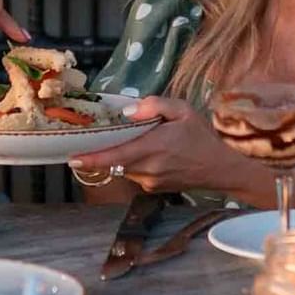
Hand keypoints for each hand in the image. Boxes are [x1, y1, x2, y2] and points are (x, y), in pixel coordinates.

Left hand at [69, 97, 251, 194]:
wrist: (222, 168)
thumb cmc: (203, 137)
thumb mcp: (183, 110)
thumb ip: (155, 105)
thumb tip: (128, 112)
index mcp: (153, 147)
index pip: (115, 156)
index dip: (92, 158)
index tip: (72, 158)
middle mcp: (148, 169)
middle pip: (113, 161)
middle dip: (102, 151)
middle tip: (94, 138)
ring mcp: (150, 182)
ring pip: (123, 168)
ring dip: (120, 156)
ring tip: (132, 141)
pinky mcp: (154, 188)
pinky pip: (134, 173)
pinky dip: (133, 162)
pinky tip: (147, 153)